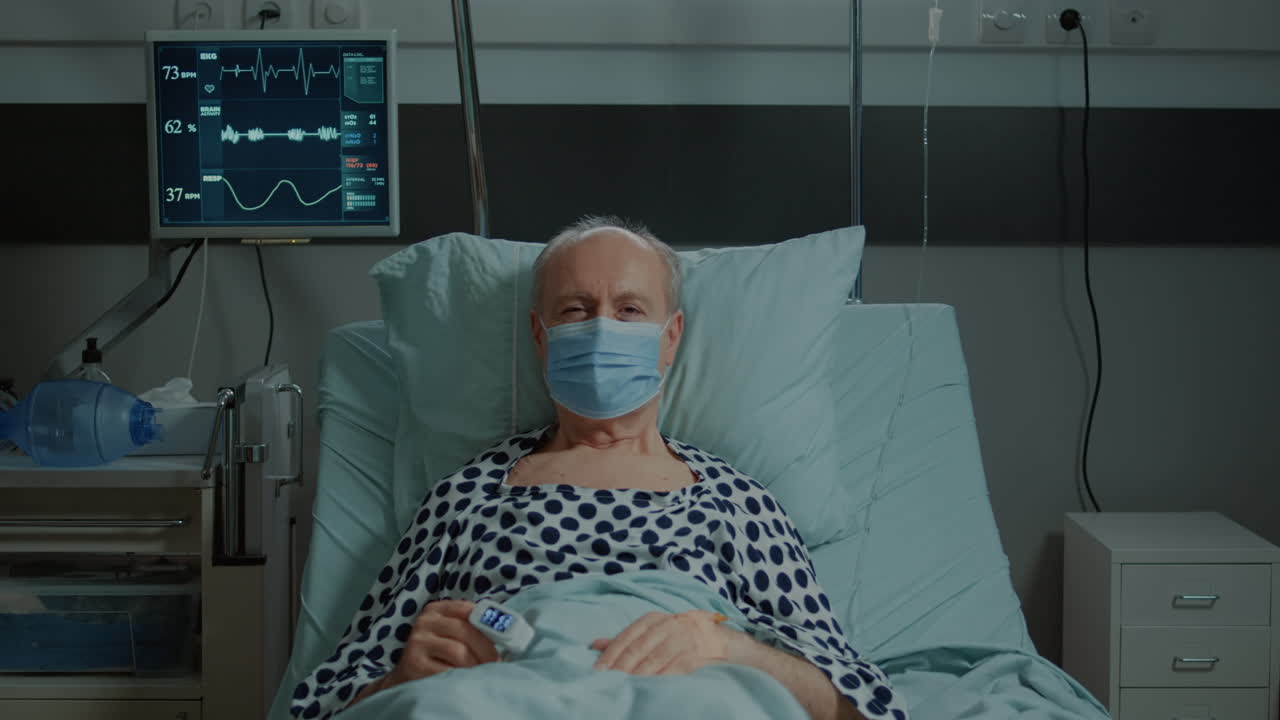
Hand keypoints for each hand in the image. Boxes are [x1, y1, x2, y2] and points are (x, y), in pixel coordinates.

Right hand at [382, 599, 500, 689]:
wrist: (409, 675)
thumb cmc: (439, 654)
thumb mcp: (452, 634)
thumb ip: (473, 627)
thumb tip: (507, 629)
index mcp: (437, 610)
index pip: (468, 609)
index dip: (489, 623)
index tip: (504, 637)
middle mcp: (425, 622)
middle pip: (466, 631)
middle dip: (486, 650)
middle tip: (495, 663)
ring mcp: (417, 642)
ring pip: (459, 652)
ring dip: (475, 666)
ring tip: (480, 674)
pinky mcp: (414, 664)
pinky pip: (447, 671)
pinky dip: (461, 677)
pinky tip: (463, 681)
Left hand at [591, 610, 733, 675]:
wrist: (715, 638)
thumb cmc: (675, 636)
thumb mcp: (650, 632)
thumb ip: (624, 640)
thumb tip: (595, 645)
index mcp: (651, 620)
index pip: (626, 638)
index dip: (611, 655)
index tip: (597, 671)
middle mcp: (665, 626)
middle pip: (638, 649)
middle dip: (621, 667)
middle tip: (607, 682)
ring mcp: (681, 640)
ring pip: (654, 660)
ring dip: (638, 675)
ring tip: (624, 687)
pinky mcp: (694, 656)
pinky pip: (674, 669)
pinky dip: (661, 679)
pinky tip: (649, 688)